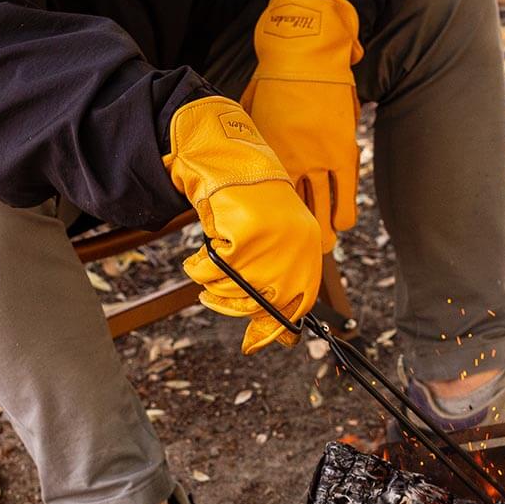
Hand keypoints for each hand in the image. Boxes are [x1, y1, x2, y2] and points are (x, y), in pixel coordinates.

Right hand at [164, 96, 321, 353]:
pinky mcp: (245, 238)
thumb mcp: (273, 246)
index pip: (295, 308)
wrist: (230, 159)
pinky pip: (210, 273)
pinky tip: (200, 251)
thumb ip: (277, 287)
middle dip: (229, 305)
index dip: (271, 330)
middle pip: (256, 306)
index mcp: (307, 256)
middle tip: (211, 297)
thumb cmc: (249, 206)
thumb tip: (281, 340)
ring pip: (229, 291)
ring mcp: (272, 246)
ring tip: (207, 262)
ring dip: (209, 282)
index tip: (252, 344)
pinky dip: (197, 266)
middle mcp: (296, 253)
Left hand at [242, 0, 362, 251]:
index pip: (265, 199)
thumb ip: (245, 137)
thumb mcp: (248, 110)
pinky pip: (347, 191)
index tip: (266, 240)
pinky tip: (342, 225)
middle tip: (295, 254)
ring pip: (322, 207)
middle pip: (293, 211)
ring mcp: (318, 158)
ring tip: (322, 247)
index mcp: (265, 154)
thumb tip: (232, 154)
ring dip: (322, 231)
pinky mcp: (343, 150)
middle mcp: (290, 161)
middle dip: (295, 237)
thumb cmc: (273, 78)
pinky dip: (345, 212)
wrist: (305, 51)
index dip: (266, 223)